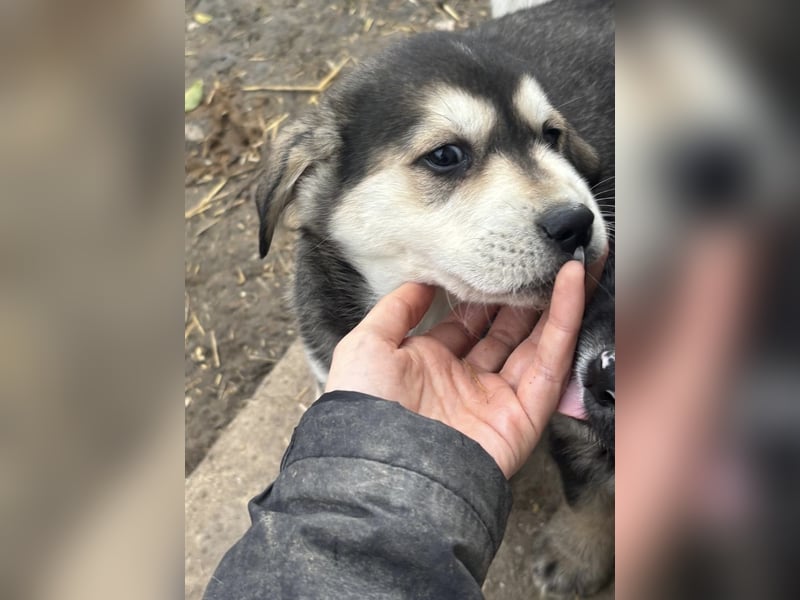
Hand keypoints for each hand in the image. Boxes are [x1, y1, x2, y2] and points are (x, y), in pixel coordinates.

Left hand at [325, 260, 590, 477]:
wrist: (384, 466)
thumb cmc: (366, 408)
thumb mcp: (367, 344)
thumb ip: (397, 309)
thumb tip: (423, 279)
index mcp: (430, 367)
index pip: (466, 325)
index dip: (484, 297)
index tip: (503, 264)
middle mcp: (465, 383)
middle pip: (505, 334)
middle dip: (525, 299)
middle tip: (545, 260)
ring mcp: (496, 399)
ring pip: (535, 344)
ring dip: (556, 303)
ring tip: (572, 262)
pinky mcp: (524, 415)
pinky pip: (550, 363)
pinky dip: (564, 323)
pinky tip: (573, 286)